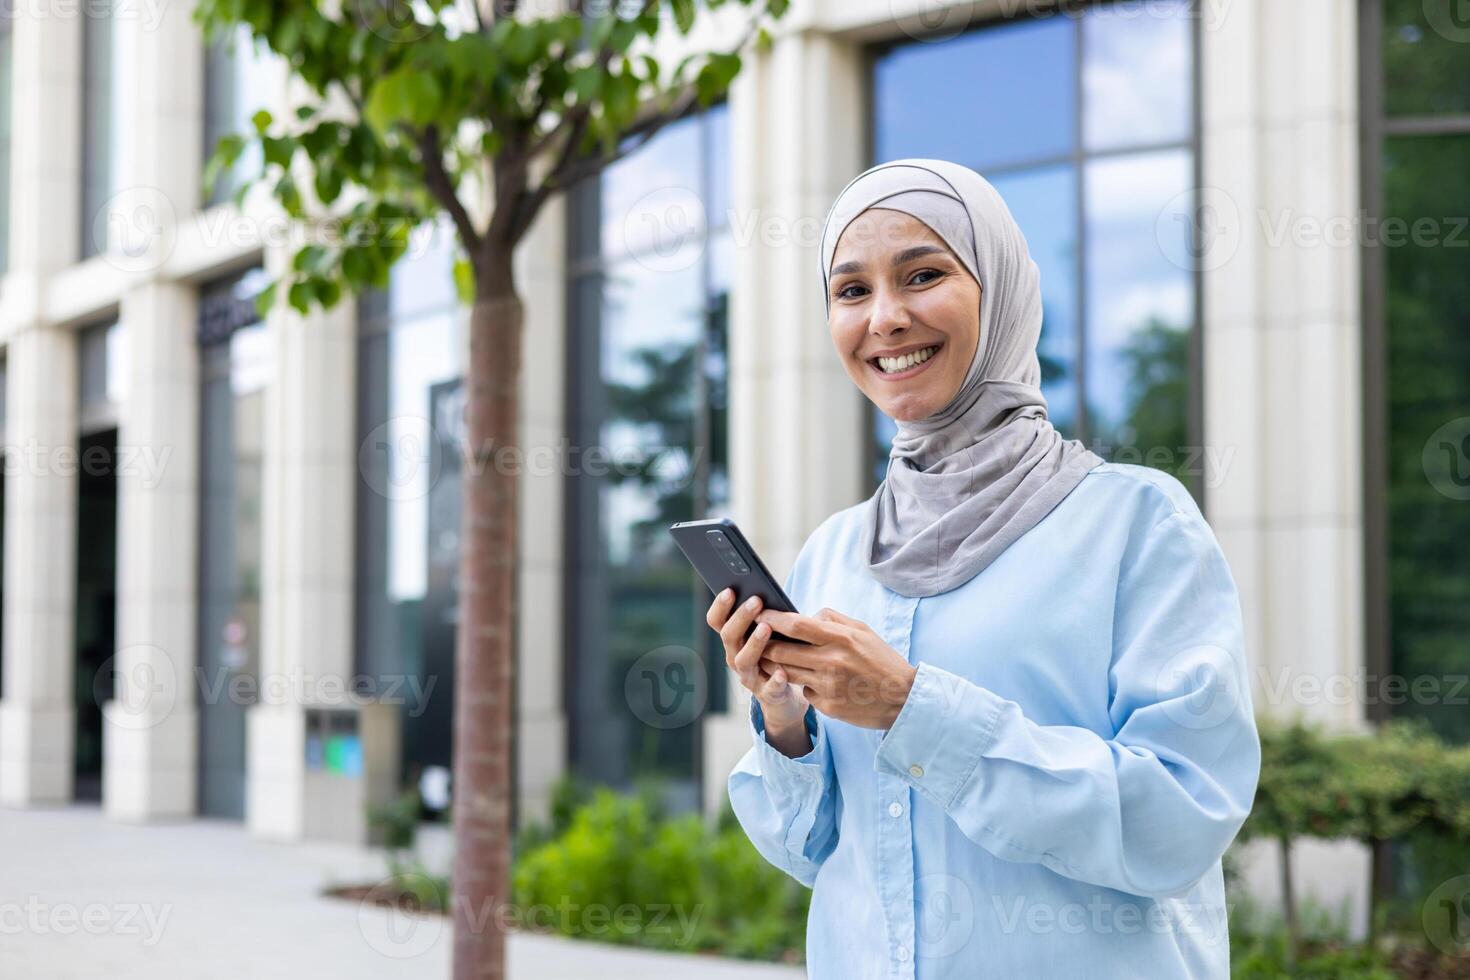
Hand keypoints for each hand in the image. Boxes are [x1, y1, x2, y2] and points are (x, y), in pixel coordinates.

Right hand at [706, 589, 811, 753]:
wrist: (783, 695)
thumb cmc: (776, 654)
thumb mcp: (768, 633)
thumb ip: (765, 616)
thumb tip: (768, 590)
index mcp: (733, 640)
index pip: (717, 621)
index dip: (720, 606)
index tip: (730, 590)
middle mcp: (735, 657)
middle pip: (729, 636)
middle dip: (741, 617)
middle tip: (756, 600)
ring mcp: (749, 677)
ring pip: (743, 660)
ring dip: (753, 643)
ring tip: (766, 628)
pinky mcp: (768, 694)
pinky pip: (770, 688)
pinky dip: (775, 680)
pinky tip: (782, 671)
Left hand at [754, 607, 916, 729]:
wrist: (903, 699)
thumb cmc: (881, 661)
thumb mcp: (862, 631)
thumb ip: (832, 619)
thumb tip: (806, 615)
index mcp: (841, 638)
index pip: (796, 624)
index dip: (773, 619)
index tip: (760, 614)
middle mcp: (832, 661)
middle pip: (782, 650)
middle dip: (764, 643)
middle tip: (757, 638)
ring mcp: (828, 686)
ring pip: (786, 672)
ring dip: (775, 664)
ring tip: (772, 656)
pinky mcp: (828, 706)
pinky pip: (804, 691)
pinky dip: (803, 684)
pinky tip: (810, 679)